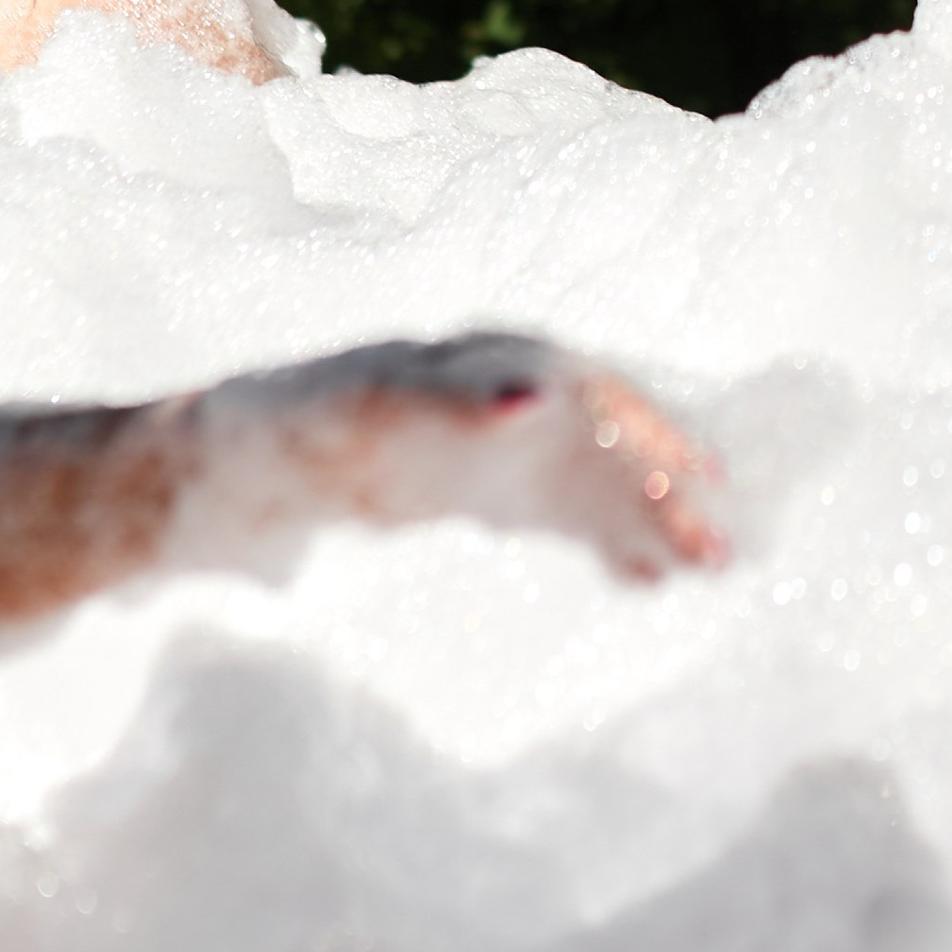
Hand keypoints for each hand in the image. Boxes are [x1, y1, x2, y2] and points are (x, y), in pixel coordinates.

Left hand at [186, 334, 732, 580]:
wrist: (230, 463)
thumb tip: (525, 404)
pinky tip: (647, 580)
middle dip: (657, 485)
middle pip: (592, 432)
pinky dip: (608, 537)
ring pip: (591, 472)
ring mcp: (494, 437)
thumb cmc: (267, 439)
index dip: (624, 430)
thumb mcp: (310, 430)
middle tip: (722, 549)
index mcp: (452, 371)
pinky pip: (564, 506)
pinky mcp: (490, 482)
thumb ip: (412, 412)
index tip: (689, 474)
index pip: (562, 391)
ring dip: (651, 513)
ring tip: (717, 565)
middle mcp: (487, 391)